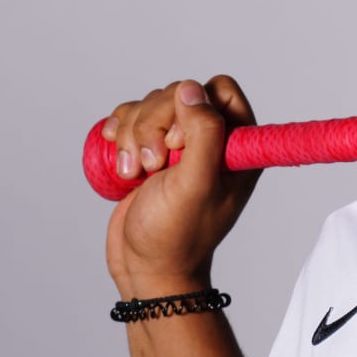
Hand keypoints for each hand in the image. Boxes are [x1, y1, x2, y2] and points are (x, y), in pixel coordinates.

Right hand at [101, 75, 261, 295]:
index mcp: (239, 145)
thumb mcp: (196, 184)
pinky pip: (132, 117)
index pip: (219, 89)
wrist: (146, 267)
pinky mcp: (150, 151)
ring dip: (133, 134)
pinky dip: (118, 131)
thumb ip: (203, 133)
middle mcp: (213, 140)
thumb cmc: (176, 234)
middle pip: (178, 94)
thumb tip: (192, 89)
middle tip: (152, 166)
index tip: (178, 145)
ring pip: (151, 105)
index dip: (191, 108)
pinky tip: (117, 156)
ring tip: (135, 173)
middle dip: (153, 124)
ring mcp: (179, 145)